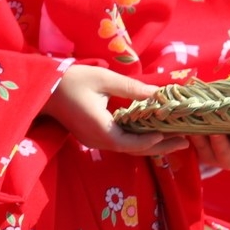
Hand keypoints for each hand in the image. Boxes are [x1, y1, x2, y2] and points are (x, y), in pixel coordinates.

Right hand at [42, 65, 186, 157]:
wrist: (44, 90)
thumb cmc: (72, 81)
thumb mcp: (104, 79)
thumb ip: (131, 88)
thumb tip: (159, 93)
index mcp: (100, 129)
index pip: (132, 143)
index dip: (153, 141)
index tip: (171, 135)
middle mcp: (99, 141)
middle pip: (134, 150)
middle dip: (160, 147)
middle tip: (185, 143)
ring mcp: (95, 141)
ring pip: (128, 148)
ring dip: (151, 144)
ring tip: (175, 139)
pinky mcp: (93, 137)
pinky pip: (120, 142)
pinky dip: (138, 139)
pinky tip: (152, 133)